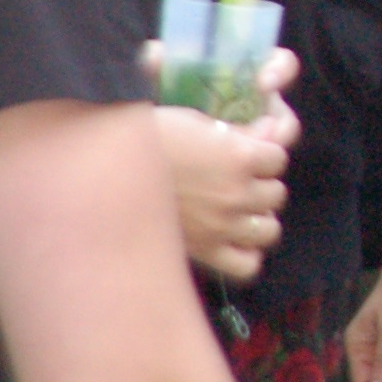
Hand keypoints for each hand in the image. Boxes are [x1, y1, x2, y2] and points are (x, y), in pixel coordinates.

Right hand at [150, 49, 299, 284]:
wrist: (102, 177)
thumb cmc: (141, 138)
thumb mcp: (188, 117)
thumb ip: (225, 125)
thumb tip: (256, 123)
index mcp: (240, 154)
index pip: (280, 157)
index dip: (265, 154)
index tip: (248, 153)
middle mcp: (238, 193)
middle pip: (276, 194)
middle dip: (260, 186)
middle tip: (236, 183)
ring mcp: (224, 227)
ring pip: (269, 229)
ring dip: (257, 220)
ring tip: (235, 212)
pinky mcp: (206, 253)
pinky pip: (248, 265)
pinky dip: (245, 255)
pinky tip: (230, 241)